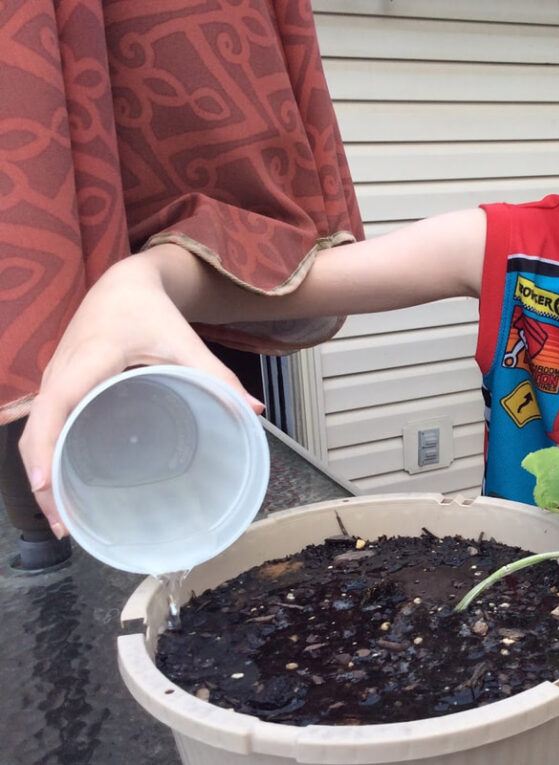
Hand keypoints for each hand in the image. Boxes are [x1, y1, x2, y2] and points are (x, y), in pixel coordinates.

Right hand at [18, 246, 261, 537]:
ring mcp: (53, 381)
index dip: (46, 447)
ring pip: (33, 434)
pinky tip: (65, 490)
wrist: (123, 283)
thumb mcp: (185, 341)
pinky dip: (47, 459)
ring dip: (42, 477)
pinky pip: (43, 428)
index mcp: (89, 359)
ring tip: (64, 519)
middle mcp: (60, 372)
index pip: (56, 406)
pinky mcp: (57, 388)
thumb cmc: (150, 311)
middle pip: (35, 431)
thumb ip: (218, 376)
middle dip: (42, 481)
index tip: (48, 487)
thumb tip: (254, 411)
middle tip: (67, 525)